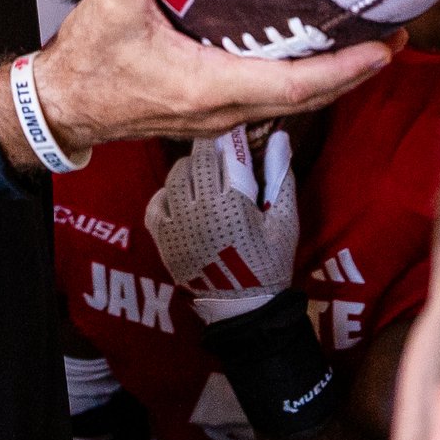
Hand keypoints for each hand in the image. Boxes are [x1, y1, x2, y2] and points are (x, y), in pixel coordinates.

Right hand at [0, 0, 395, 165]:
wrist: (62, 105)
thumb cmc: (88, 65)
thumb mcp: (110, 6)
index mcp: (210, 87)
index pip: (296, 86)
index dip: (345, 68)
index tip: (385, 48)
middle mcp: (223, 109)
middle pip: (309, 99)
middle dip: (355, 71)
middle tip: (396, 37)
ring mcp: (218, 114)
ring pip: (293, 102)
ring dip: (332, 77)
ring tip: (366, 44)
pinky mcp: (209, 109)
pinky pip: (271, 97)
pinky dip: (301, 78)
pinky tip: (307, 50)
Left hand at [145, 129, 297, 321]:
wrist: (242, 308)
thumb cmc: (269, 263)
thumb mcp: (284, 220)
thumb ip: (280, 175)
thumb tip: (279, 136)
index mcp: (232, 202)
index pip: (225, 152)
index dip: (229, 137)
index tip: (234, 132)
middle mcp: (200, 208)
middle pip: (197, 160)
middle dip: (209, 150)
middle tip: (219, 152)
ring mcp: (177, 223)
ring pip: (175, 178)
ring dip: (188, 170)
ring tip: (202, 174)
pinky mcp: (163, 239)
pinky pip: (155, 204)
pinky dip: (166, 194)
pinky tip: (180, 197)